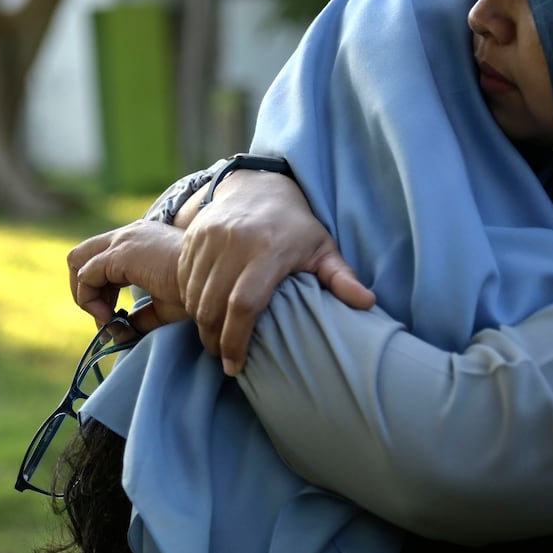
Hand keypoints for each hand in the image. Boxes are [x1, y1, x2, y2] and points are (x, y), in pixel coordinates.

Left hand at [68, 220, 191, 330]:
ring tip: (108, 318)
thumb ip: (138, 317)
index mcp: (140, 240)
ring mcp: (123, 240)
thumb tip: (118, 332)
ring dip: (85, 295)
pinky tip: (111, 317)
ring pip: (77, 261)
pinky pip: (86, 277)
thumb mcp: (162, 306)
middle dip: (83, 288)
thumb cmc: (195, 295)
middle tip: (103, 315)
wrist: (212, 285)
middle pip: (81, 254)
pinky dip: (90, 301)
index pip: (101, 258)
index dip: (100, 291)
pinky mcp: (121, 254)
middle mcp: (128, 234)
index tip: (116, 316)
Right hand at [179, 170, 373, 375]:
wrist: (260, 185)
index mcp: (268, 250)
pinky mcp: (194, 236)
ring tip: (214, 341)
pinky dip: (189, 300)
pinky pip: (184, 278)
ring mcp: (210, 238)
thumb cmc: (296, 226)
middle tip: (223, 360)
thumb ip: (341, 277)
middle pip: (213, 305)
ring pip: (195, 295)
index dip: (237, 340)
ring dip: (200, 323)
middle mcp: (235, 242)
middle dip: (214, 340)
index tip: (237, 366)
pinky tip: (203, 313)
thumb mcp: (323, 248)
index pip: (244, 304)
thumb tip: (368, 304)